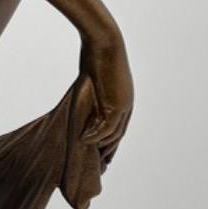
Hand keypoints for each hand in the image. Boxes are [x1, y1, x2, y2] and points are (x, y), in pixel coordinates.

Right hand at [79, 25, 133, 167]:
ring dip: (100, 146)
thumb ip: (92, 90)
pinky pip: (107, 128)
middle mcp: (127, 104)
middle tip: (100, 165)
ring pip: (113, 135)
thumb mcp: (95, 75)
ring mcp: (124, 106)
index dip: (110, 141)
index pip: (118, 126)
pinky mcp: (117, 105)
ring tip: (87, 154)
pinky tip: (84, 141)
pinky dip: (95, 136)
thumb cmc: (97, 54)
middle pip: (118, 135)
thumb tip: (80, 92)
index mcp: (124, 98)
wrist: (104, 42)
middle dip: (108, 150)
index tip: (102, 152)